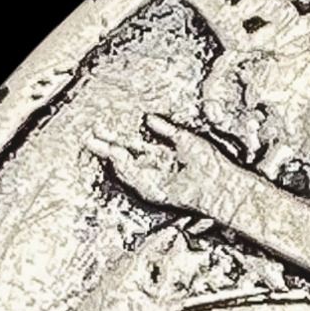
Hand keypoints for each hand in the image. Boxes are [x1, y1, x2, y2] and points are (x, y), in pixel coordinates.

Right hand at [90, 113, 240, 216]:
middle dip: (106, 147)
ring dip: (113, 156)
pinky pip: (137, 180)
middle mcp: (155, 168)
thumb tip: (148, 118)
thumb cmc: (210, 164)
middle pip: (125, 156)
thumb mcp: (185, 138)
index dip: (117, 137)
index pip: (133, 145)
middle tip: (89, 137)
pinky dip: (127, 169)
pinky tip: (118, 156)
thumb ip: (165, 129)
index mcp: (160, 155)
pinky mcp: (157, 192)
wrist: (220, 183)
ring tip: (100, 144)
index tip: (101, 128)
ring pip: (127, 168)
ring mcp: (155, 181)